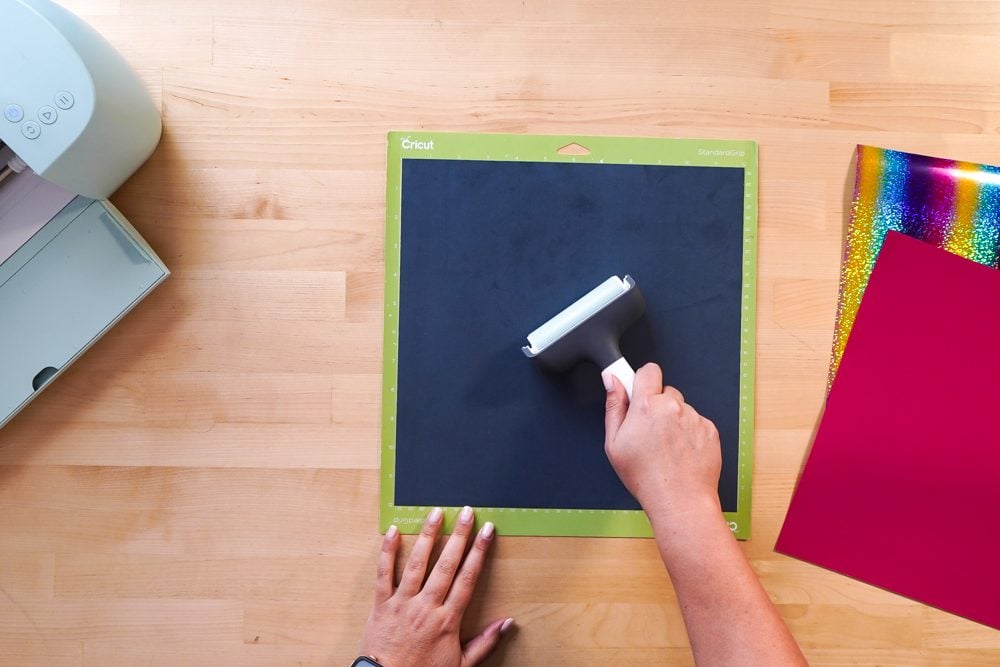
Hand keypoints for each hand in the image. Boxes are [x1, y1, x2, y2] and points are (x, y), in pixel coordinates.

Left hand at [360, 506, 513, 666]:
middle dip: (458, 536)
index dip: (479, 552)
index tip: (487, 532)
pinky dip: (387, 552)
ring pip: (416, 564)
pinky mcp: (381, 605)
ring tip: (435, 513)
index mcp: (447, 620)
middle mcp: (426, 606)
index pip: (467, 579)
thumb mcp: (461, 666)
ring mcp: (402, 603)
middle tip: (467, 512)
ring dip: (427, 536)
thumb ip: (485, 643)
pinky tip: (392, 531)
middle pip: (446, 565)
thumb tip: (507, 623)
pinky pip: (383, 574)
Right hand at [603, 363, 721, 521]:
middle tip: (651, 432)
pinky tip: (681, 453)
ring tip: (667, 448)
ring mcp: (693, 417)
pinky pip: (696, 422)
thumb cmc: (645, 477)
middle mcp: (672, 407)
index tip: (639, 393)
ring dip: (674, 421)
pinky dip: (690, 433)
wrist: (680, 500)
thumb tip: (612, 380)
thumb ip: (614, 406)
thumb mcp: (614, 443)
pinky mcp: (710, 429)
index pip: (649, 370)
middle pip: (665, 391)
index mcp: (646, 406)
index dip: (643, 380)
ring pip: (682, 408)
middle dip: (658, 405)